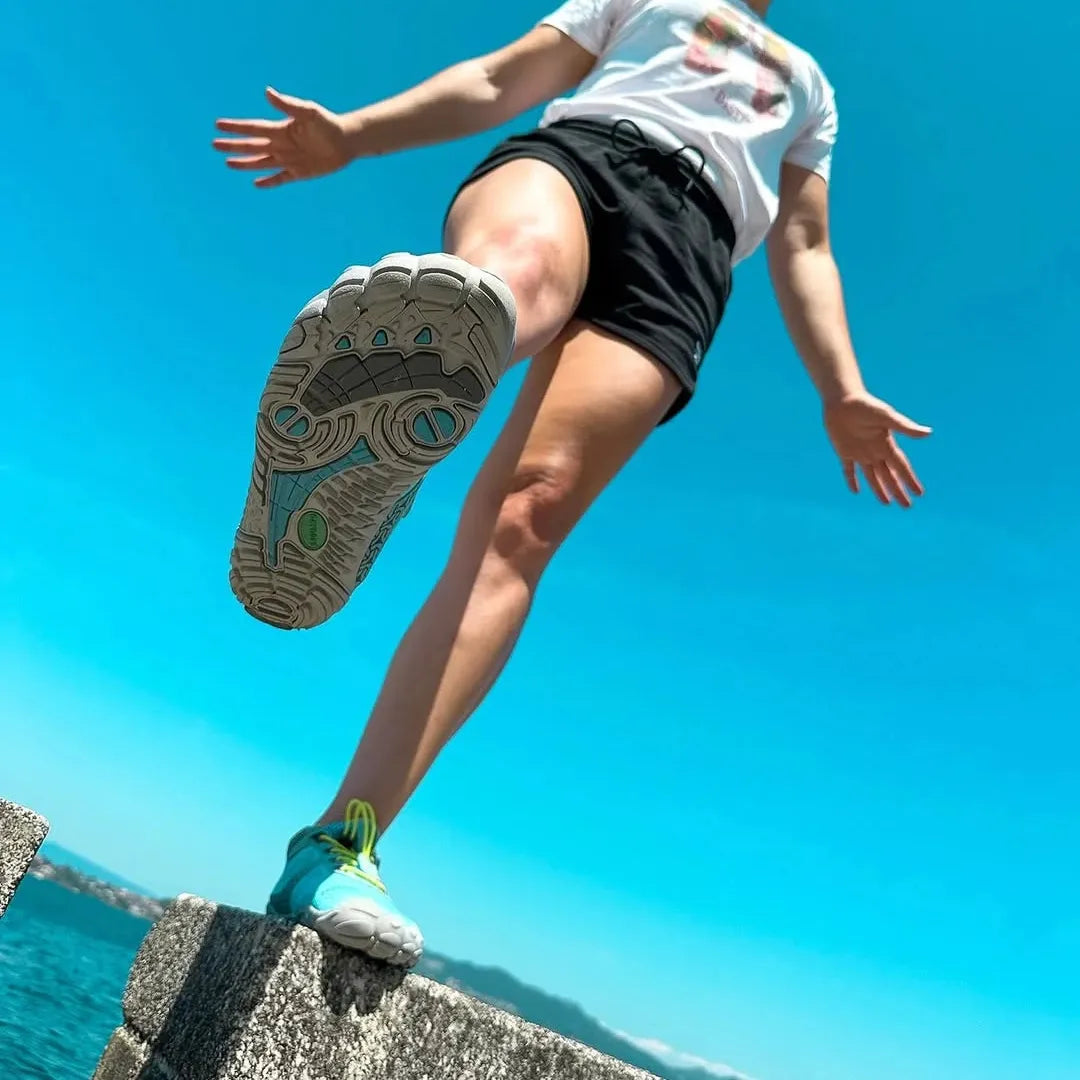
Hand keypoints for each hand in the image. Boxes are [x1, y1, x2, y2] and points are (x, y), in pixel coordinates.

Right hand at [213, 87, 350, 187]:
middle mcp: (281, 144)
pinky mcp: (298, 173)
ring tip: (227, 163)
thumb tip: (267, 91)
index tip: (218, 125)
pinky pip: (280, 178)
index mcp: (281, 129)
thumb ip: (287, 104)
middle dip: (233, 145)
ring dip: (244, 163)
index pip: (253, 128)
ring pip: (261, 162)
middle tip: (214, 144)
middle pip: (252, 146)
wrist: (345, 141)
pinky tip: (256, 184)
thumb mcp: (308, 111)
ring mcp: (288, 159)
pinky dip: (268, 182)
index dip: (236, 128)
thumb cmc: (327, 123)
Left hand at [823, 391, 931, 507]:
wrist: (842, 399)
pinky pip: (849, 470)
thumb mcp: (886, 417)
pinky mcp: (844, 452)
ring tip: (887, 503)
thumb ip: (905, 427)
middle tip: (907, 506)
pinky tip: (856, 491)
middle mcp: (875, 451)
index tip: (919, 494)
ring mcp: (860, 453)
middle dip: (898, 491)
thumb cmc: (866, 405)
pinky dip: (852, 480)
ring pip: (872, 477)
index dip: (910, 480)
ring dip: (880, 489)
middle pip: (889, 476)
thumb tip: (928, 433)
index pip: (901, 467)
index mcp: (887, 444)